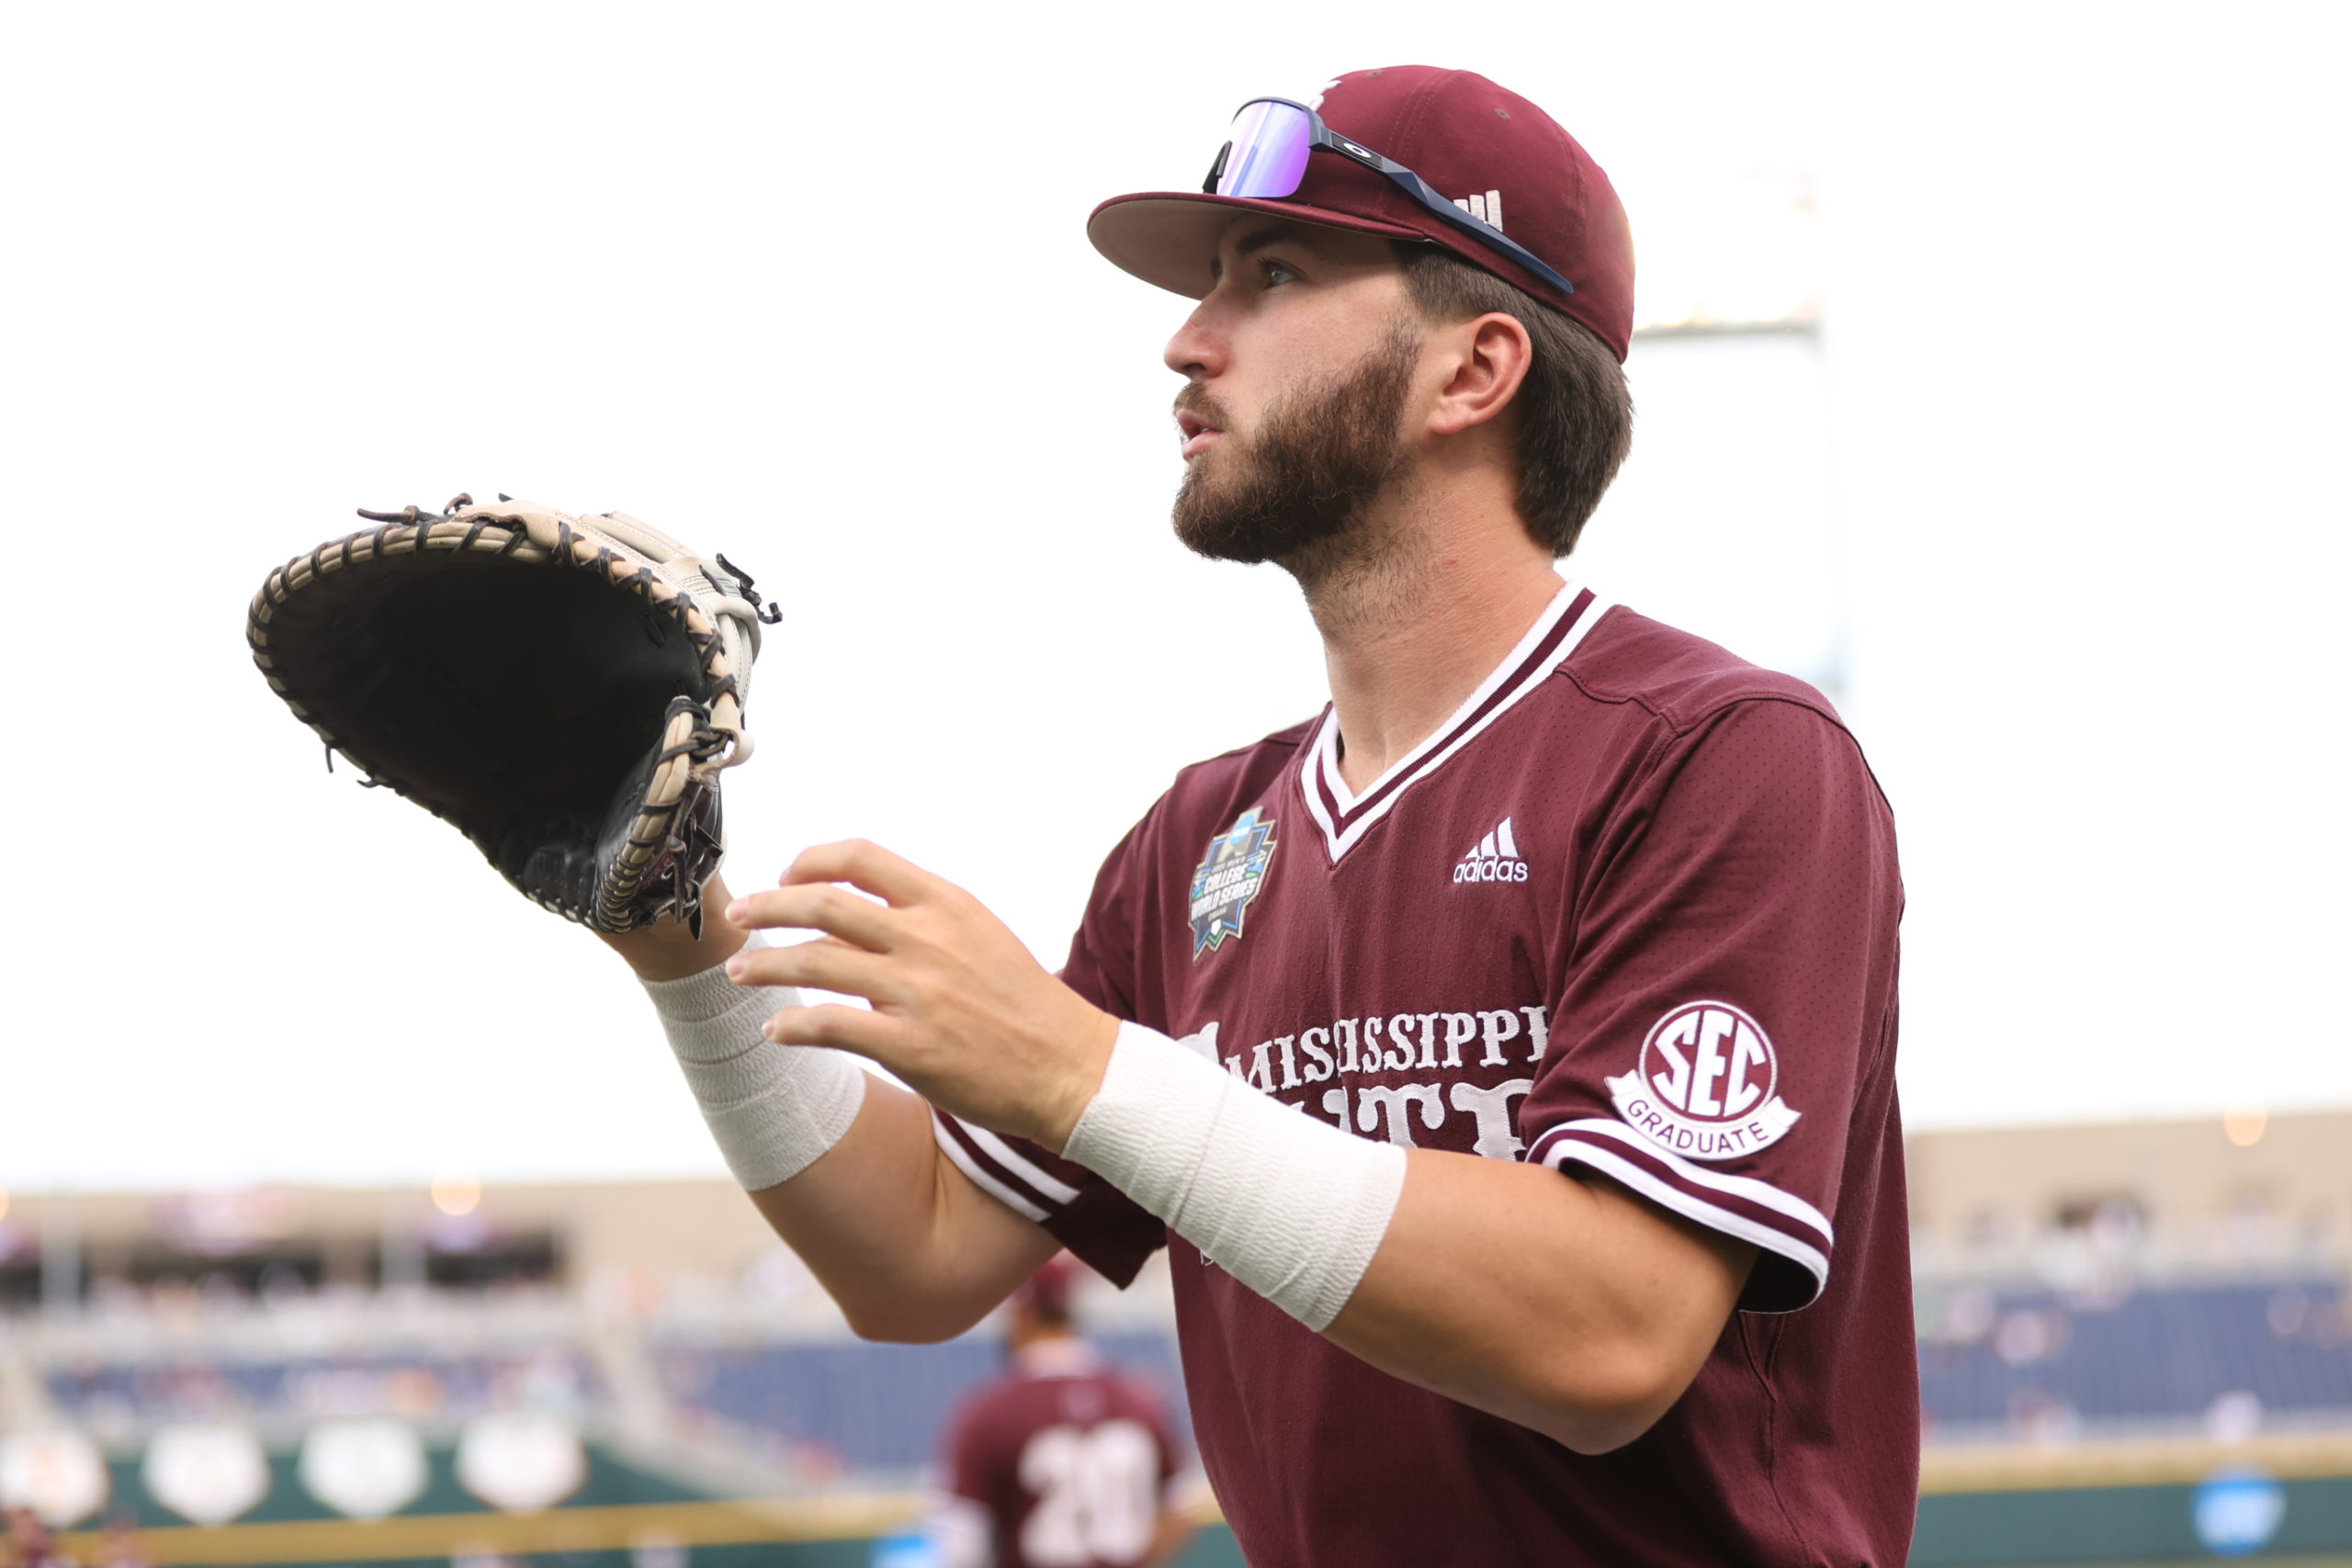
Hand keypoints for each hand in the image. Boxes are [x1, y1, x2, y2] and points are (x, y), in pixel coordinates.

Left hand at [723, 841, 1119, 1151]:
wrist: (1070, 1066)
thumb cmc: (1023, 1003)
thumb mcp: (980, 935)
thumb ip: (924, 920)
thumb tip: (860, 916)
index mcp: (946, 904)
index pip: (861, 857)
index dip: (811, 861)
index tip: (786, 876)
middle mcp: (928, 939)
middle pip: (824, 903)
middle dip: (768, 906)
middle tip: (739, 917)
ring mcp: (918, 993)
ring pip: (816, 962)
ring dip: (764, 966)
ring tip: (739, 974)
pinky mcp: (912, 1047)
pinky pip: (831, 1026)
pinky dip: (793, 1025)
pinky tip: (777, 1030)